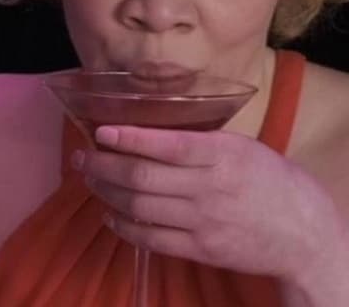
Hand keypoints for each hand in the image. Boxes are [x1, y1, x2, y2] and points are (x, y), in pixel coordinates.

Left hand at [75, 125, 343, 281]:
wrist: (299, 228)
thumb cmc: (267, 176)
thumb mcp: (239, 146)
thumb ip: (198, 142)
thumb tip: (147, 135)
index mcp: (221, 154)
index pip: (167, 145)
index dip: (130, 138)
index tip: (102, 132)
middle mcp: (209, 188)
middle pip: (143, 178)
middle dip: (105, 167)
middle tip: (83, 157)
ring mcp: (203, 222)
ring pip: (141, 207)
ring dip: (107, 193)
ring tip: (90, 181)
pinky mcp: (200, 250)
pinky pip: (151, 239)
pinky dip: (124, 226)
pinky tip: (110, 213)